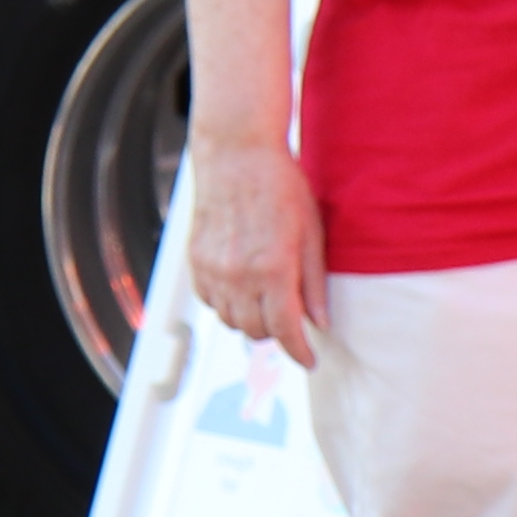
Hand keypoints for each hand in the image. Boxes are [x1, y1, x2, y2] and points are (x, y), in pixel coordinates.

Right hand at [188, 136, 327, 358]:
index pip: (285, 329)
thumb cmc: (281, 186)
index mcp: (273, 268)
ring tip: (269, 301)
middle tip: (292, 320)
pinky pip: (211, 302)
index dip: (299, 351)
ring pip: (231, 321)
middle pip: (256, 331)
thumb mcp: (311, 231)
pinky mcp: (196, 262)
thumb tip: (320, 322)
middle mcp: (238, 275)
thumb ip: (313, 281)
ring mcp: (213, 270)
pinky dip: (228, 305)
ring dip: (251, 320)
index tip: (309, 360)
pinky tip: (244, 288)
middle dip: (278, 333)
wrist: (237, 156)